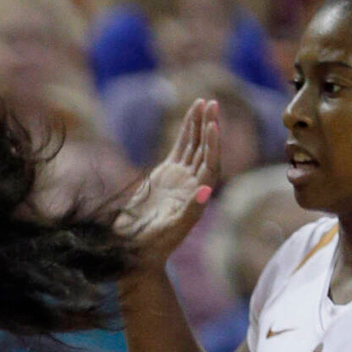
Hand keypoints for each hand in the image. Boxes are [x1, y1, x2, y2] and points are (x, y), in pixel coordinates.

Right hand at [116, 98, 219, 271]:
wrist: (137, 249)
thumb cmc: (153, 245)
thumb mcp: (171, 230)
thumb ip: (190, 211)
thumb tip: (206, 190)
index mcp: (198, 196)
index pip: (210, 164)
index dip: (213, 146)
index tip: (213, 126)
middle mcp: (194, 184)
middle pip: (206, 150)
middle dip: (209, 127)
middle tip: (212, 104)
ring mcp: (182, 177)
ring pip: (195, 145)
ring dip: (200, 124)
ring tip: (204, 102)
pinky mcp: (168, 174)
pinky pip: (180, 147)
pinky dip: (186, 131)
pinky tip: (190, 114)